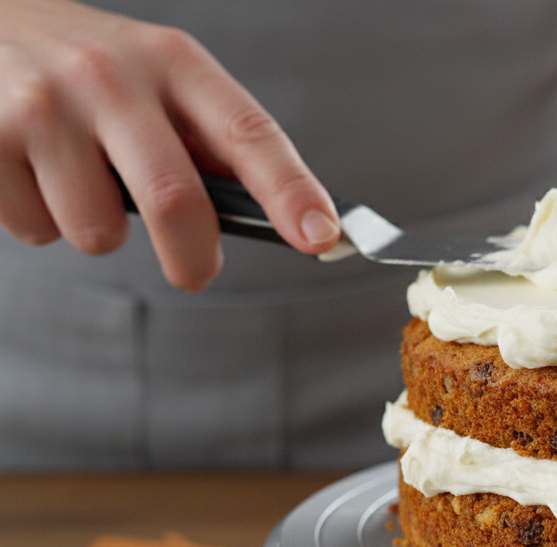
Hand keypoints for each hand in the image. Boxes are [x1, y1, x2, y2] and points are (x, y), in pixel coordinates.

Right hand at [0, 0, 340, 290]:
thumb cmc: (84, 65)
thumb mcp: (156, 78)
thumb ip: (209, 140)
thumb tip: (283, 215)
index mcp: (173, 61)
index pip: (248, 133)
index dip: (291, 190)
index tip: (322, 235)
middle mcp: (109, 76)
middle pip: (174, 200)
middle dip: (193, 258)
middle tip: (195, 273)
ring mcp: (43, 106)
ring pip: (97, 231)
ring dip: (98, 232)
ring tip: (78, 182)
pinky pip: (36, 229)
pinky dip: (41, 221)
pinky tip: (32, 172)